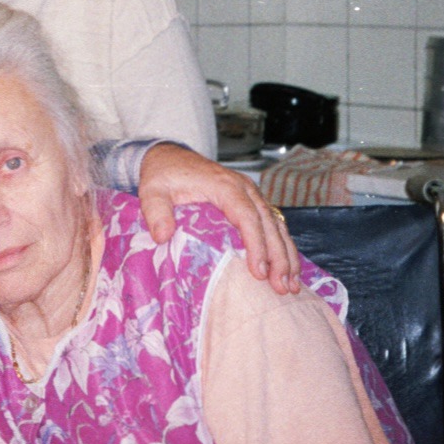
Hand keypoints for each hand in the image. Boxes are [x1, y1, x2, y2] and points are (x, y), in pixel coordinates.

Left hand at [136, 143, 300, 292]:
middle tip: (281, 287)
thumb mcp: (152, 190)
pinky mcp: (251, 202)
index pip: (246, 215)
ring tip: (291, 285)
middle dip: (278, 256)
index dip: (256, 244)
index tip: (259, 271)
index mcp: (224, 185)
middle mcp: (244, 188)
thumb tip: (163, 236)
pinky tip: (288, 270)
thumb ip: (156, 211)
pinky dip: (283, 247)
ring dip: (286, 255)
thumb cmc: (163, 175)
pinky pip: (273, 225)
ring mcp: (251, 195)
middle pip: (269, 223)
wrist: (169, 156)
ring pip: (277, 225)